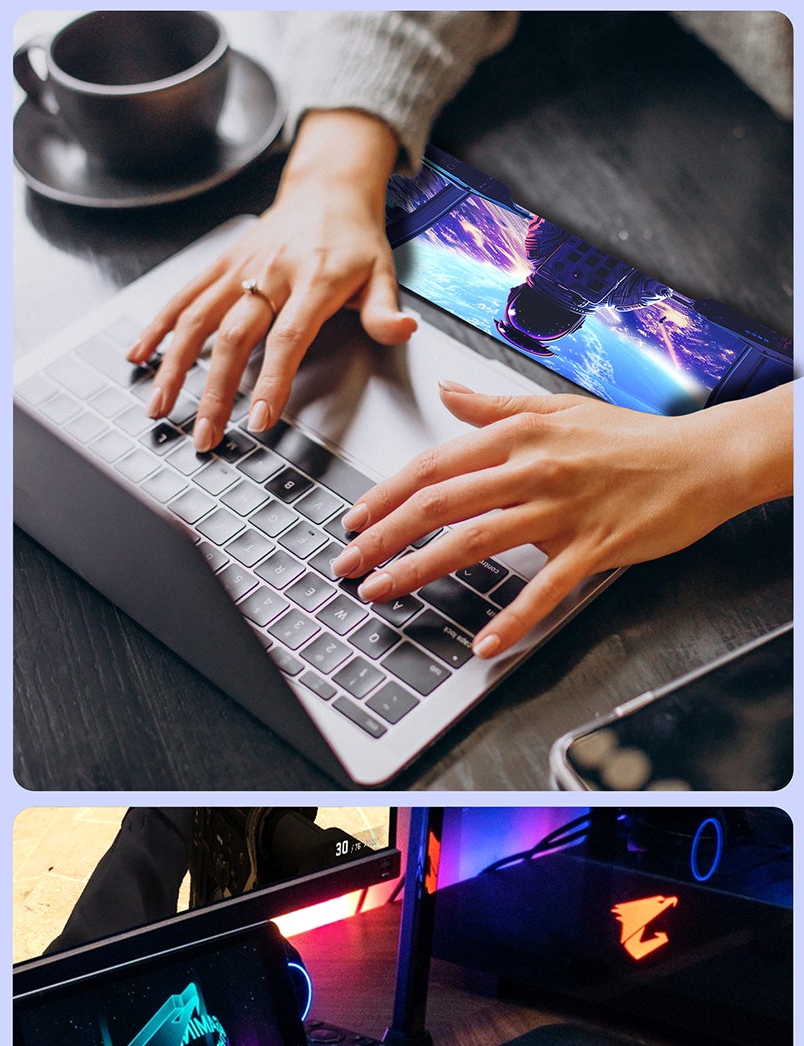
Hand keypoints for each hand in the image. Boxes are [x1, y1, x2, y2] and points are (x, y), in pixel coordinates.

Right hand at [131, 111, 412, 451]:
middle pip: (234, 337)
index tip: (258, 420)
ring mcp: (240, 268)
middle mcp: (271, 273)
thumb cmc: (354, 237)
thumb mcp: (383, 271)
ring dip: (174, 367)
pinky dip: (157, 327)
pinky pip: (183, 297)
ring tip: (159, 407)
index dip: (272, 381)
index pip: (288, 338)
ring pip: (197, 319)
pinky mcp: (220, 264)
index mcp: (314, 279)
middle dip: (215, 392)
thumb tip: (402, 332)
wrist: (327, 185)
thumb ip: (385, 311)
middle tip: (205, 435)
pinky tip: (139, 356)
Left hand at [331, 386, 750, 656]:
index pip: (433, 466)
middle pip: (439, 504)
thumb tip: (447, 394)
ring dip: (419, 570)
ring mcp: (562, 510)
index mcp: (519, 436)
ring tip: (381, 593)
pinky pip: (545, 588)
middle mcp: (533, 470)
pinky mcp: (593, 547)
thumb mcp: (560, 409)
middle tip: (347, 566)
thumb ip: (497, 407)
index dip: (384, 496)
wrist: (707, 458)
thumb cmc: (633, 438)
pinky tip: (482, 642)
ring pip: (475, 541)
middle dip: (383, 537)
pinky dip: (513, 618)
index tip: (352, 521)